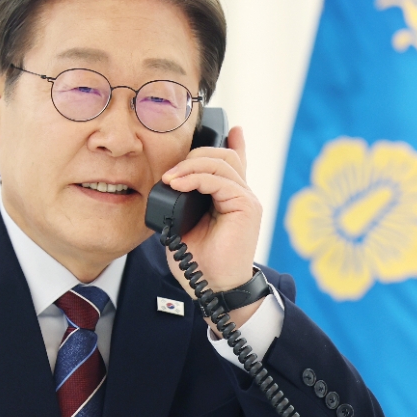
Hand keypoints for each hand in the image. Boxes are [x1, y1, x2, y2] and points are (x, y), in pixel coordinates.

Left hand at [159, 125, 263, 328]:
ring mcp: (246, 199)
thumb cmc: (200, 261)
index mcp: (229, 197)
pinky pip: (221, 180)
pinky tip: (179, 184)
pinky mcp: (247, 207)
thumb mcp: (184, 224)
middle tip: (170, 172)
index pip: (232, 161)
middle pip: (223, 156)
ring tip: (170, 179)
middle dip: (193, 156)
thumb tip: (170, 181)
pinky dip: (197, 178)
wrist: (214, 288)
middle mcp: (241, 194)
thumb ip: (184, 200)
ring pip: (222, 162)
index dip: (232, 142)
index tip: (227, 128)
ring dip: (191, 166)